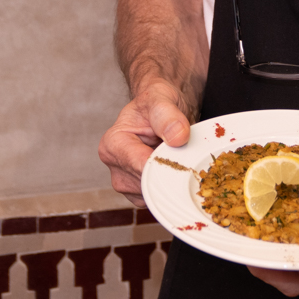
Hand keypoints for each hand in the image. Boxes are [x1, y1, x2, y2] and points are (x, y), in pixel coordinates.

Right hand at [97, 79, 192, 207]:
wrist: (162, 110)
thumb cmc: (156, 102)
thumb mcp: (161, 100)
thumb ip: (168, 116)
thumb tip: (177, 137)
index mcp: (113, 144)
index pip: (141, 166)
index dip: (167, 163)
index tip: (185, 157)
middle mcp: (115, 166)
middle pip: (148, 183)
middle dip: (170, 172)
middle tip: (186, 155)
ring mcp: (126, 182)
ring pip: (154, 194)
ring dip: (171, 180)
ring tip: (178, 157)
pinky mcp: (139, 193)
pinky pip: (158, 198)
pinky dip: (171, 187)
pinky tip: (175, 168)